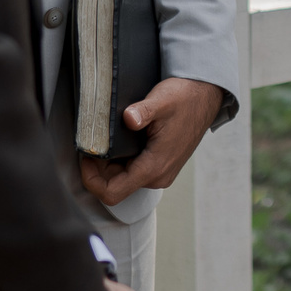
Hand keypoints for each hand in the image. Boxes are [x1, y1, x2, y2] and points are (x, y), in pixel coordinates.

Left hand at [79, 77, 224, 206]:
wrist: (205, 97)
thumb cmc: (185, 99)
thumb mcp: (162, 101)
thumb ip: (144, 111)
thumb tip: (129, 118)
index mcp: (154, 167)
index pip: (112, 192)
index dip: (91, 180)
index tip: (85, 158)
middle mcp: (157, 176)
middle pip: (115, 186)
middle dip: (98, 169)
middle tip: (91, 144)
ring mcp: (160, 172)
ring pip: (123, 179)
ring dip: (109, 164)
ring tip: (103, 141)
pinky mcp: (161, 165)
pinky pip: (134, 172)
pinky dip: (120, 160)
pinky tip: (118, 141)